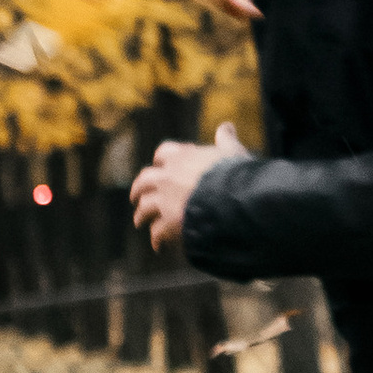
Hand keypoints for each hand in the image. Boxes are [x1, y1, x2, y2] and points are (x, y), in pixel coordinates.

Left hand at [132, 119, 247, 252]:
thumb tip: (226, 127)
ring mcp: (165, 201)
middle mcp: (167, 177)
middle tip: (136, 197)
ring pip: (144, 208)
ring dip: (141, 216)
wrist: (236, 200)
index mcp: (182, 157)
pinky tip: (159, 246)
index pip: (163, 154)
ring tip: (140, 222)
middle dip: (139, 189)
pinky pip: (157, 232)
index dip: (161, 161)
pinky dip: (157, 239)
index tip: (160, 165)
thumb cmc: (236, 174)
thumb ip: (225, 141)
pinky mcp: (168, 223)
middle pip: (144, 181)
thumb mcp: (232, 152)